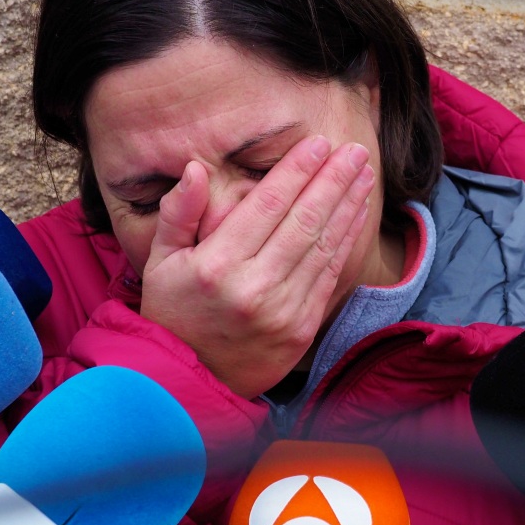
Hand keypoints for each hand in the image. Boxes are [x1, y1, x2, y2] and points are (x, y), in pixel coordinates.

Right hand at [139, 135, 375, 398]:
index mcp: (217, 265)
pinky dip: (346, 241)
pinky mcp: (301, 328)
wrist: (190, 381)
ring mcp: (282, 310)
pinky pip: (329, 275)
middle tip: (356, 150)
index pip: (268, 205)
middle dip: (334, 180)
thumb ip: (177, 214)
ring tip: (364, 174)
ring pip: (323, 245)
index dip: (297, 170)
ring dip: (348, 205)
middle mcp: (253, 287)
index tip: (319, 143)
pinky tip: (356, 215)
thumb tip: (194, 168)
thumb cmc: (173, 313)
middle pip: (304, 220)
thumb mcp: (160, 262)